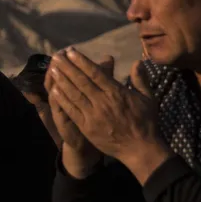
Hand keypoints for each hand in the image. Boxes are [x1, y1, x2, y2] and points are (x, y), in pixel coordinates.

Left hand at [48, 49, 168, 177]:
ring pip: (74, 94)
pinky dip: (62, 100)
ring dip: (62, 80)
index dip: (81, 62)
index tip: (71, 52)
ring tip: (52, 69)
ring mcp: (94, 115)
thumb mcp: (148, 98)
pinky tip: (54, 90)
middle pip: (81, 81)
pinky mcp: (87, 127)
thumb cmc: (146, 122)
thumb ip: (140, 79)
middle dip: (67, 67)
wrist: (140, 149)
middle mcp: (103, 102)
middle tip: (56, 56)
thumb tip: (137, 61)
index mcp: (117, 93)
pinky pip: (72, 111)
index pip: (96, 73)